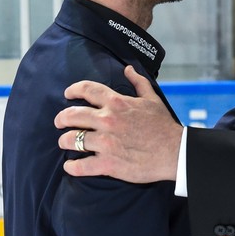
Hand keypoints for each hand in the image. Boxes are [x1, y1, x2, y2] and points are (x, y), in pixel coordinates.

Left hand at [55, 65, 182, 182]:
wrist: (175, 152)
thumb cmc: (164, 126)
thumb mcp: (152, 99)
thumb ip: (138, 82)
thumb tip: (128, 69)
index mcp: (117, 103)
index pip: (87, 90)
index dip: (73, 90)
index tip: (68, 94)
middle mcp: (107, 120)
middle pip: (72, 115)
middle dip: (61, 118)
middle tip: (59, 122)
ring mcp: (105, 143)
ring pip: (71, 140)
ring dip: (64, 141)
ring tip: (64, 143)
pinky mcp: (107, 164)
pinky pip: (80, 166)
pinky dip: (72, 167)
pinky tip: (70, 166)